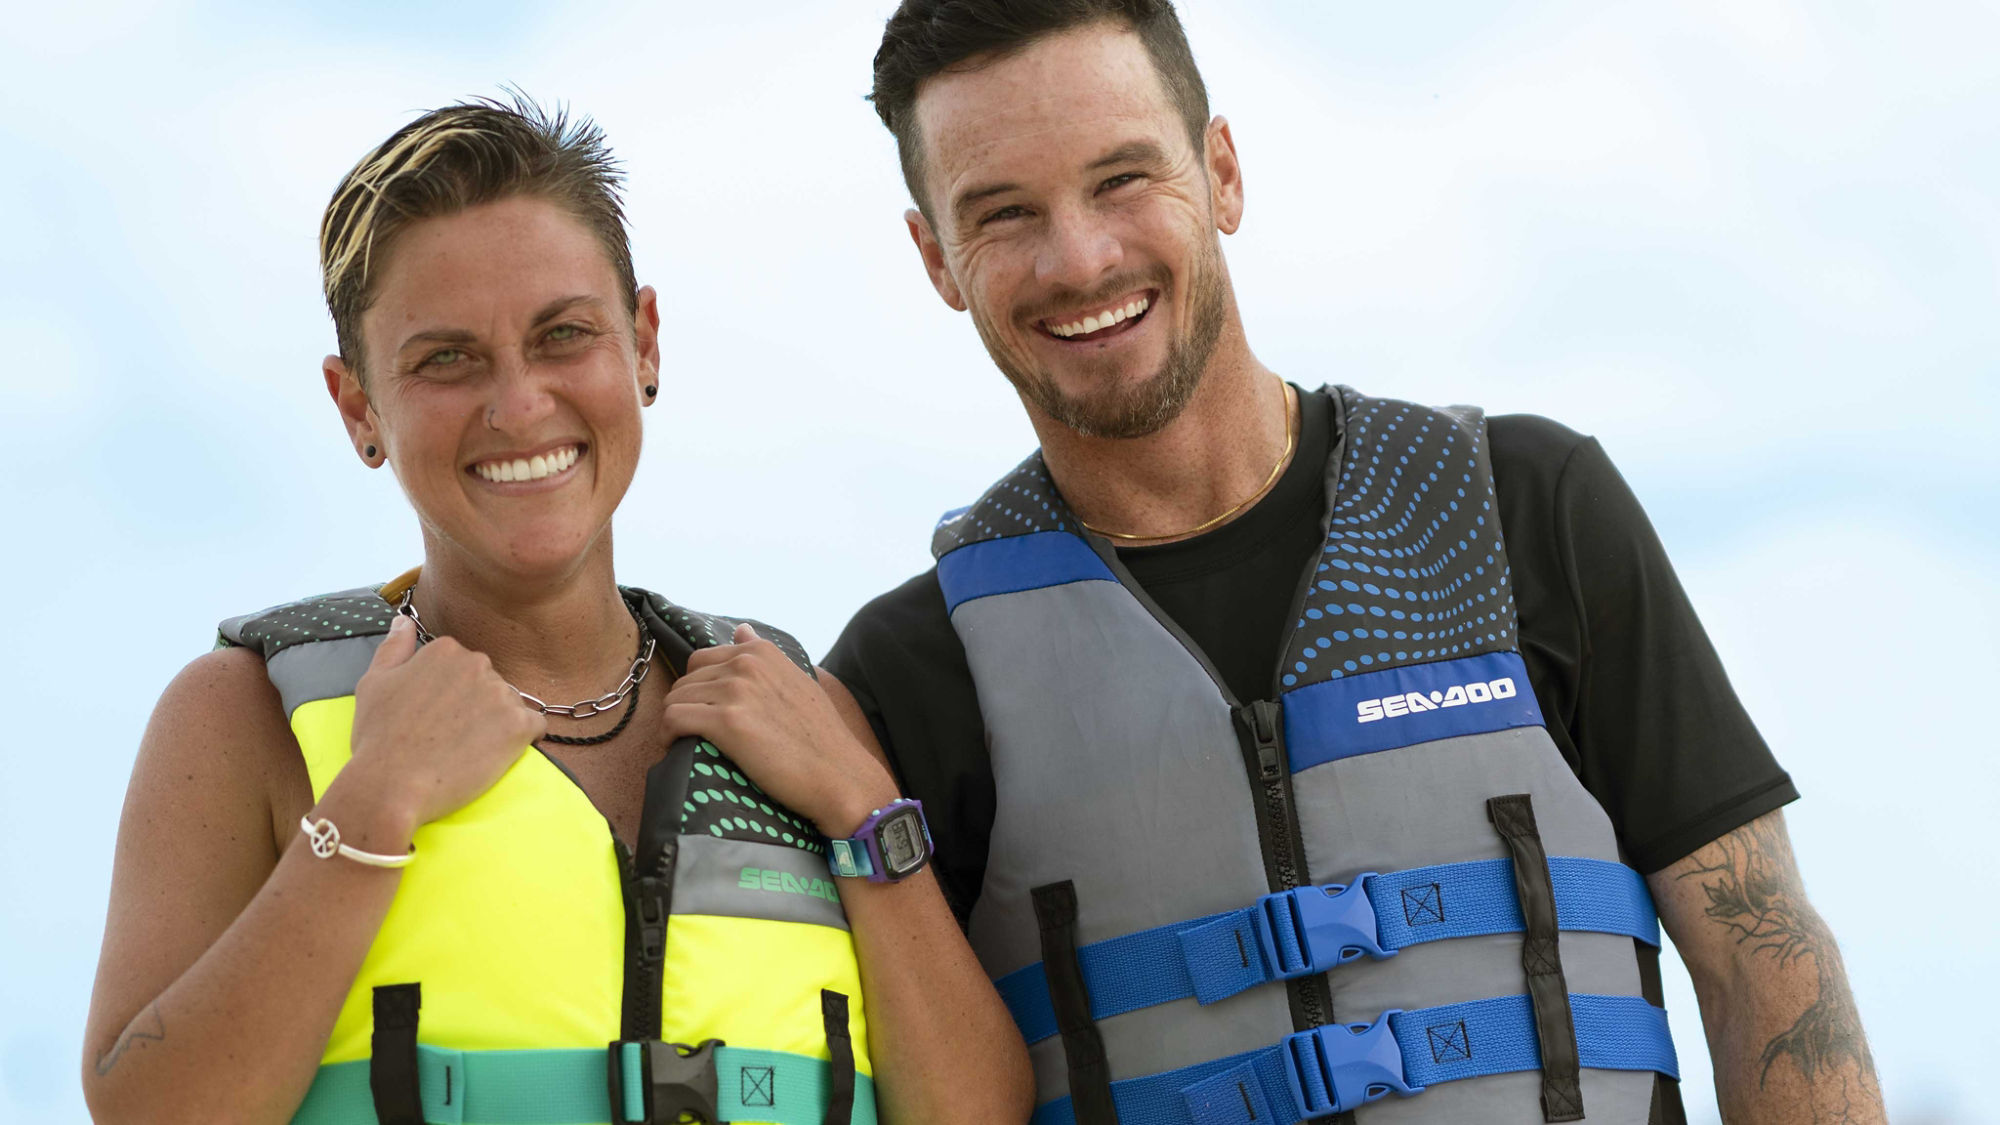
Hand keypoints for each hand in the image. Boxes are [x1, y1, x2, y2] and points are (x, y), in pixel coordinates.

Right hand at [336, 615, 545, 835]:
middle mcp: (477, 663)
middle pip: (490, 685)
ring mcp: (500, 693)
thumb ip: (394, 647)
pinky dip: (521, 741)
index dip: (452, 697)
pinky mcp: (519, 725)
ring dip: (497, 726)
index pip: (465, 668)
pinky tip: (495, 755)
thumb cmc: (378, 738)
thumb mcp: (374, 683)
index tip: (436, 718)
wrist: (390, 785)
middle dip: (476, 708)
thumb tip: (403, 621)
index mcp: (446, 650)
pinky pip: (534, 728)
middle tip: (448, 737)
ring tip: (465, 750)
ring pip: (510, 706)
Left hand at [660, 624, 896, 835]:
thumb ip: (764, 654)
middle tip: (692, 734)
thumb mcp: (795, 681)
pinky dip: (668, 736)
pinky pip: (673, 719)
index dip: (698, 689)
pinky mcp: (726, 722)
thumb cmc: (820, 737)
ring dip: (674, 723)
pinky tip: (677, 749)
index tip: (704, 712)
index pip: (702, 660)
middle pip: (686, 680)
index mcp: (761, 652)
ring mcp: (736, 690)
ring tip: (684, 744)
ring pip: (675, 699)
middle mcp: (746, 664)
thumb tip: (742, 629)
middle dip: (684, 706)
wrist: (839, 775)